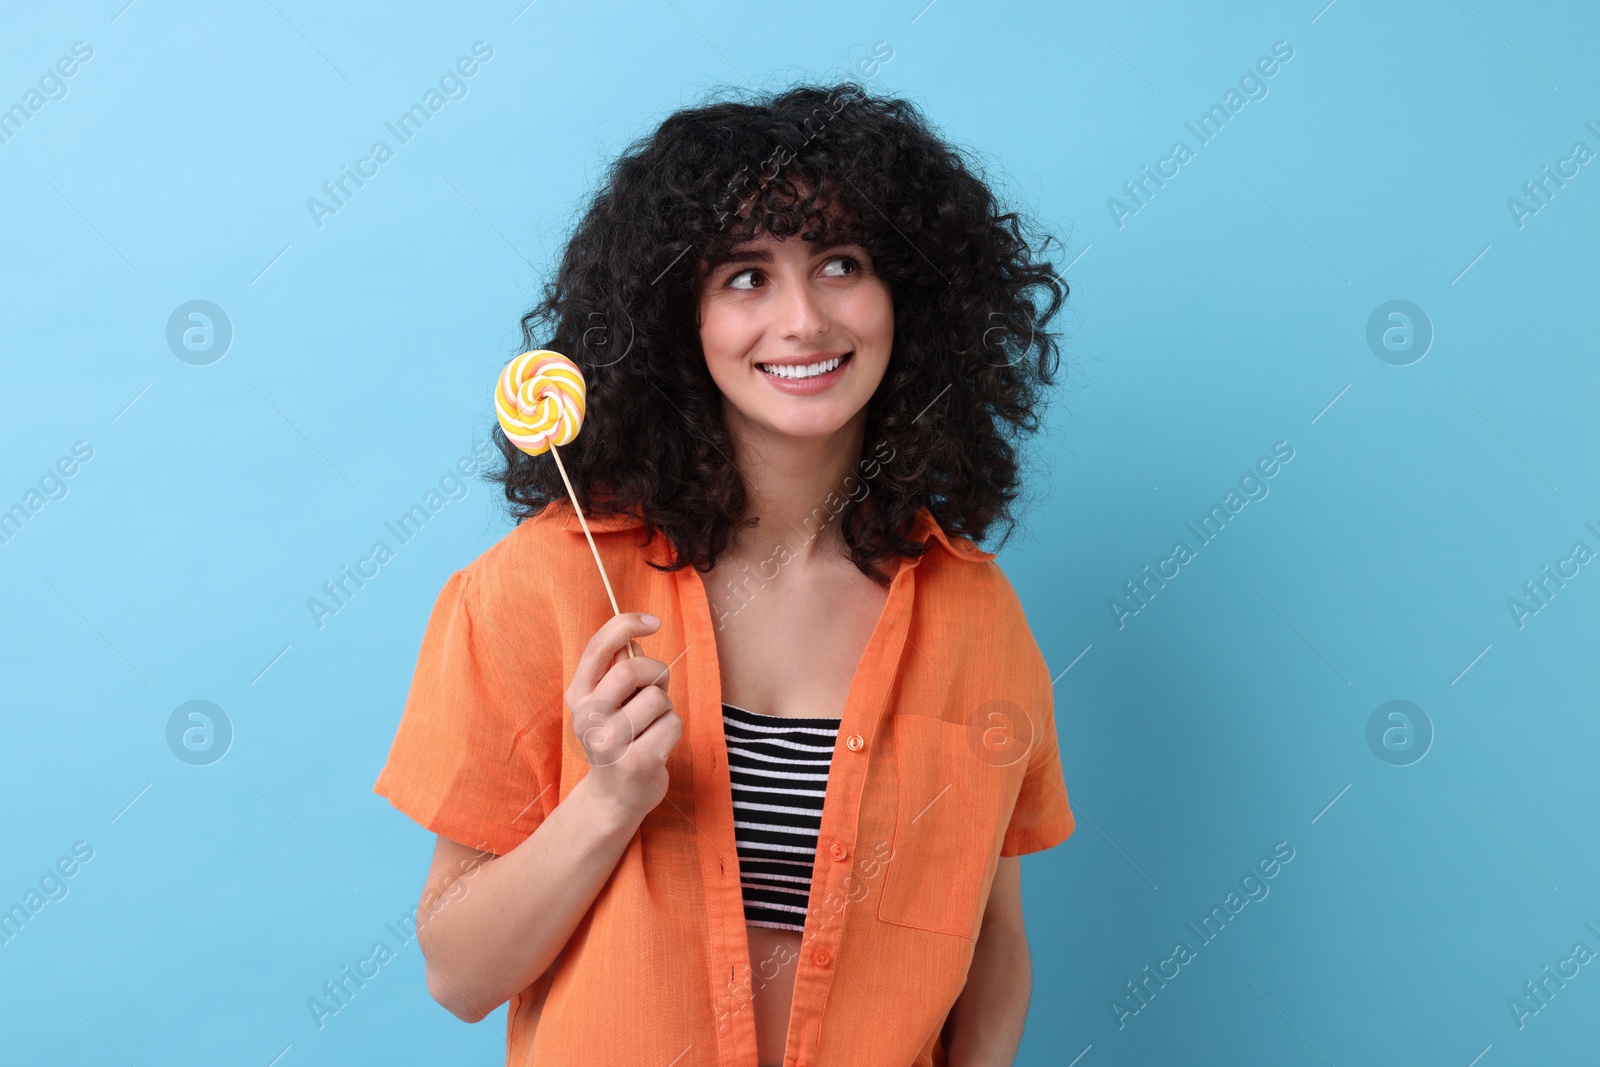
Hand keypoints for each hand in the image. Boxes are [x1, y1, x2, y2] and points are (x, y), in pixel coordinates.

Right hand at [564, 612, 680, 824]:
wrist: (615, 796)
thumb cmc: (622, 736)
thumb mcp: (611, 701)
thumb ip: (620, 668)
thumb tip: (637, 634)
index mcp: (578, 694)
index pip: (599, 646)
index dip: (627, 624)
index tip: (654, 622)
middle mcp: (587, 717)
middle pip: (632, 669)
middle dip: (656, 673)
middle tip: (656, 689)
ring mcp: (609, 742)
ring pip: (658, 698)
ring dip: (665, 707)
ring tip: (651, 725)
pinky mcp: (635, 763)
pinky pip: (672, 723)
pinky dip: (673, 729)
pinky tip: (657, 745)